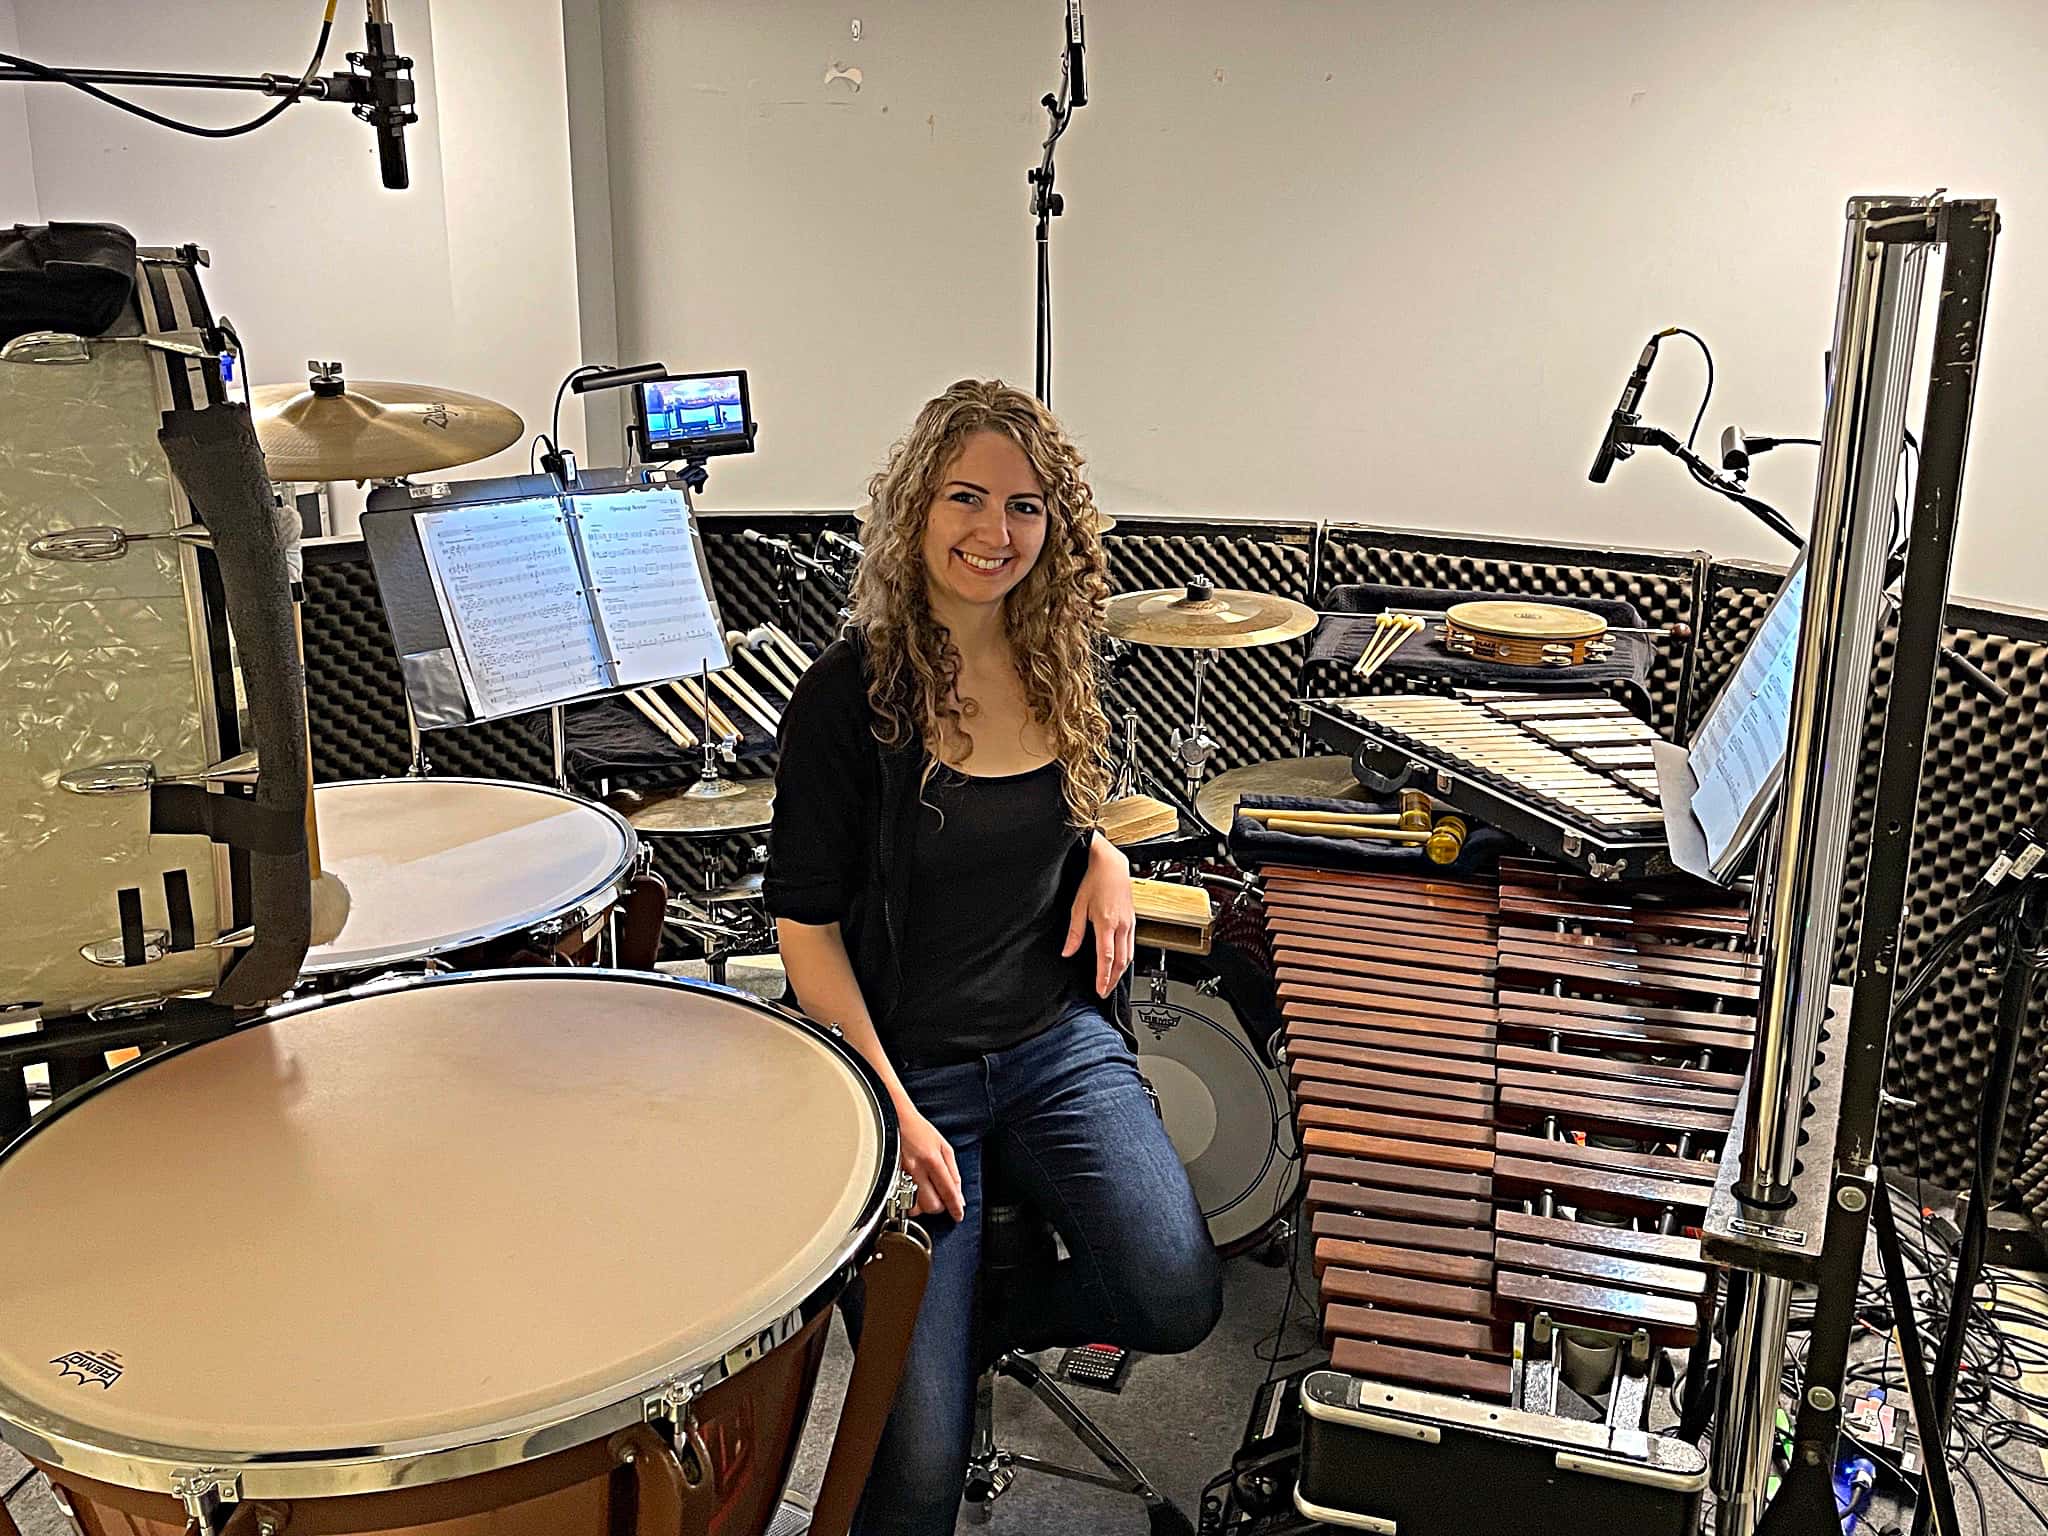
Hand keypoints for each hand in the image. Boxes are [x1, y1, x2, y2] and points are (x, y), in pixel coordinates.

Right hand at [897, 1104, 964, 1221]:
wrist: (895, 1118)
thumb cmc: (918, 1130)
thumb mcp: (943, 1146)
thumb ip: (953, 1171)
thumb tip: (958, 1194)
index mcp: (933, 1159)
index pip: (948, 1191)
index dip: (955, 1207)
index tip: (958, 1215)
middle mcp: (917, 1167)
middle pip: (932, 1204)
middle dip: (939, 1206)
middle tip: (940, 1200)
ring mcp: (901, 1173)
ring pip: (915, 1205)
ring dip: (923, 1206)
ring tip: (926, 1196)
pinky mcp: (890, 1176)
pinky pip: (901, 1198)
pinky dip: (909, 1201)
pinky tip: (913, 1193)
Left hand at [1063, 833, 1134, 996]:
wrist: (1111, 866)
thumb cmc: (1094, 882)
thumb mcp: (1078, 907)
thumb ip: (1074, 933)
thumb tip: (1067, 952)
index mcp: (1106, 923)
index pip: (1106, 958)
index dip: (1103, 977)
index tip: (1100, 990)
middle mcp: (1121, 926)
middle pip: (1120, 961)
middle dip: (1113, 980)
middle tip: (1104, 992)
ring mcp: (1129, 924)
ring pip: (1128, 955)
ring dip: (1120, 972)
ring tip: (1111, 982)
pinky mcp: (1132, 921)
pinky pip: (1131, 945)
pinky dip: (1126, 959)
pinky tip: (1119, 963)